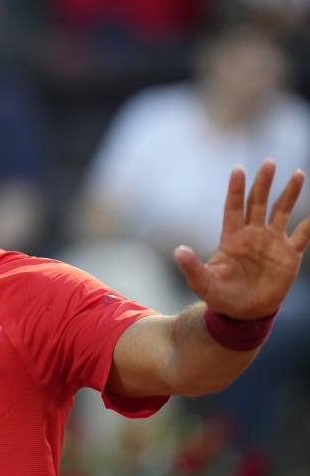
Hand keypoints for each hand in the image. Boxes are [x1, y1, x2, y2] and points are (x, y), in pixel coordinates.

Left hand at [174, 160, 309, 319]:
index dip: (236, 189)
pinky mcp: (289, 255)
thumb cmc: (221, 296)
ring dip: (289, 193)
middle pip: (258, 203)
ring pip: (282, 212)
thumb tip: (178, 251)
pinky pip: (303, 235)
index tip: (238, 169)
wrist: (245, 313)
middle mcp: (252, 234)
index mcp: (231, 237)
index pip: (234, 207)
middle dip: (263, 183)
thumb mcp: (203, 282)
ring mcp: (272, 242)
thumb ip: (193, 267)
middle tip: (269, 162)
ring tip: (297, 173)